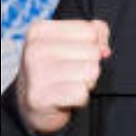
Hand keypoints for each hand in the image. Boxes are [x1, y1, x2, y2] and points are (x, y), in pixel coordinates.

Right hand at [16, 19, 110, 133]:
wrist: (32, 104)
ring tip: (69, 85)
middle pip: (92, 52)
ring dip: (86, 82)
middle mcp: (34, 49)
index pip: (90, 31)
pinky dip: (80, 99)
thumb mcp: (71, 43)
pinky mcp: (40, 97)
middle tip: (71, 75)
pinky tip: (66, 99)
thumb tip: (104, 50)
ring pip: (91, 72)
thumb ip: (94, 33)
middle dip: (89, 66)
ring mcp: (35, 73)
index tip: (74, 56)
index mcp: (39, 30)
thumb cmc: (54, 71)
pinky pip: (81, 93)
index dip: (91, 46)